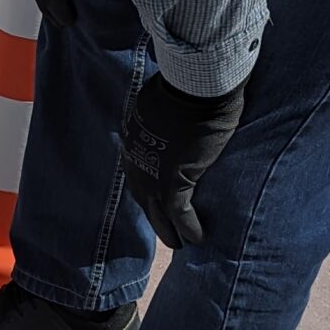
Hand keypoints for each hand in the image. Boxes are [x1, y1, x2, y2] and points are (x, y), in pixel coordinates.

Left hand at [119, 74, 245, 248]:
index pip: (136, 171)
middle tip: (164, 231)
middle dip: (153, 216)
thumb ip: (159, 114)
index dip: (146, 188)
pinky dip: (189, 228)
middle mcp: (136, 161)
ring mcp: (152, 174)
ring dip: (169, 230)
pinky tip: (198, 238)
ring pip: (158, 212)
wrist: (194, 86)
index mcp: (132, 140)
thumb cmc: (184, 85)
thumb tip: (165, 112)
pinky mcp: (174, 182)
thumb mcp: (162, 100)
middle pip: (142, 197)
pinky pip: (180, 214)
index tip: (153, 200)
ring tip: (180, 244)